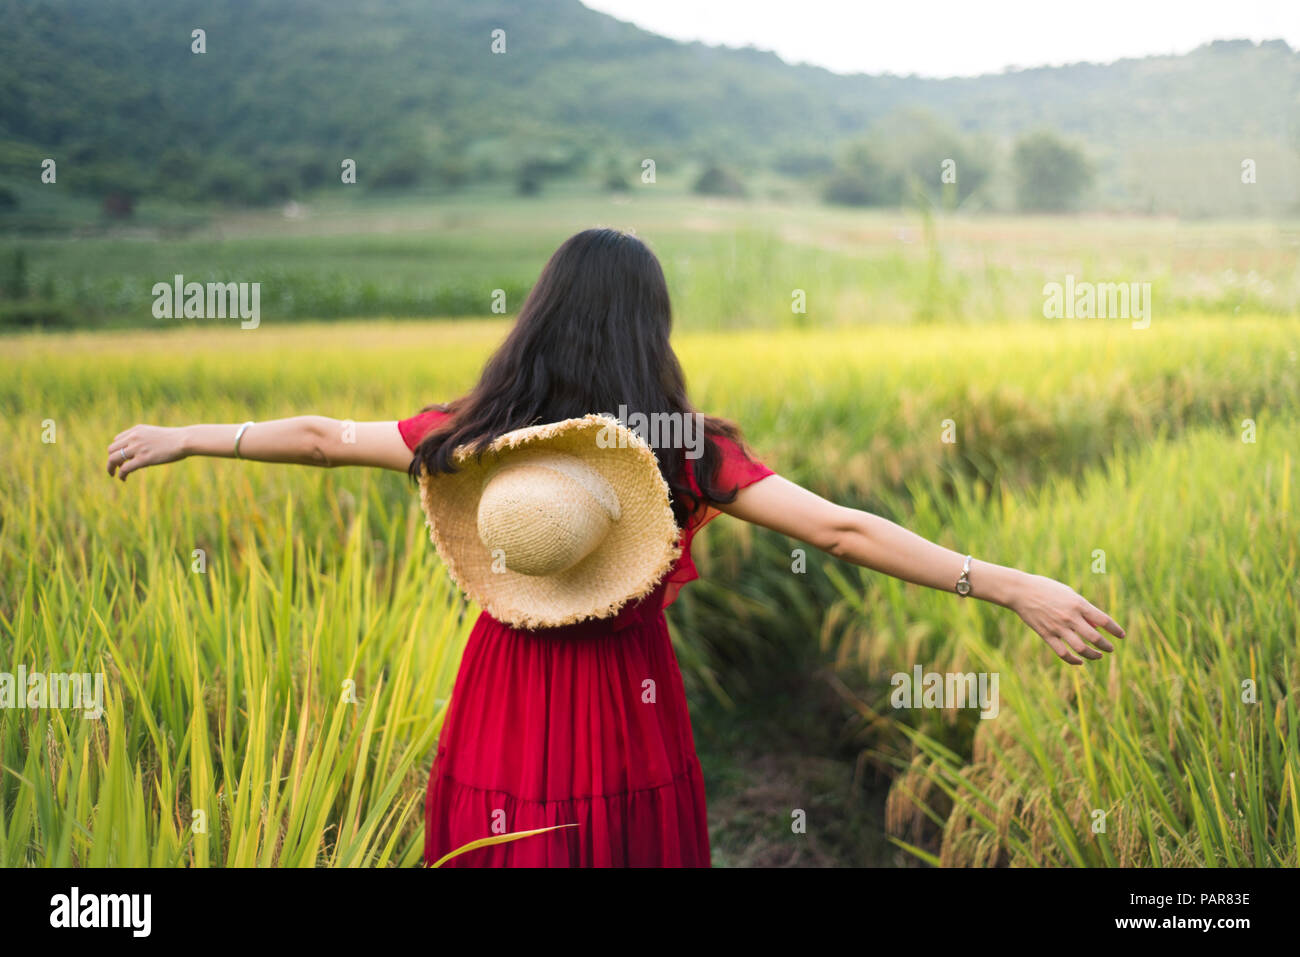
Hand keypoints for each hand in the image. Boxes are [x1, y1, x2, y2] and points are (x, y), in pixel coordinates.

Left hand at [107, 425, 186, 480]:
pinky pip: (125, 468)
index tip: (121, 458)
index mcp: (137, 430)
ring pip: (113, 458)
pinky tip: (123, 479)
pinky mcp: (143, 459)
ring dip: (111, 468)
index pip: (117, 440)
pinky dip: (121, 475)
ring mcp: (137, 448)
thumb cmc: (175, 439)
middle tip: (116, 468)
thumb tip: (143, 450)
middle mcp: (133, 437)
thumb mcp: (156, 434)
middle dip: (112, 460)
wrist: (184, 440)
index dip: (117, 450)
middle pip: (111, 449)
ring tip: (114, 475)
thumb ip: (146, 439)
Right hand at [1009, 573, 1124, 664]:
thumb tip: (1096, 625)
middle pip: (1095, 637)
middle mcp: (1070, 617)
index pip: (1104, 620)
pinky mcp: (1047, 635)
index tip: (1121, 635)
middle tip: (1110, 649)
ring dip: (1093, 655)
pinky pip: (1063, 653)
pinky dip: (1074, 660)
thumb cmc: (1047, 589)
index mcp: (1078, 604)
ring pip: (1081, 648)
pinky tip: (1080, 661)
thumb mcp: (1068, 593)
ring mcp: (1058, 627)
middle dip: (1106, 646)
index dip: (1115, 630)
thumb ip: (1083, 608)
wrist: (1021, 591)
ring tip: (1099, 656)